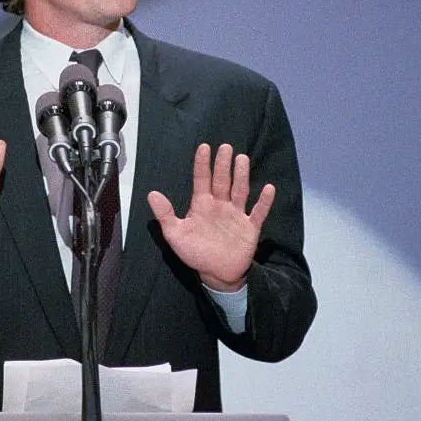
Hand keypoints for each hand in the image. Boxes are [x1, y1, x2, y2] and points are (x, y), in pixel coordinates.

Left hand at [147, 143, 274, 290]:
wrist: (216, 274)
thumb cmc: (194, 252)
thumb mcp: (175, 235)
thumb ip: (165, 214)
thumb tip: (152, 194)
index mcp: (202, 205)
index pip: (202, 180)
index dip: (202, 164)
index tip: (204, 147)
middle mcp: (220, 205)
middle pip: (221, 180)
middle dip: (223, 164)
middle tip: (225, 147)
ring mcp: (236, 215)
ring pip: (240, 190)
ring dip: (241, 175)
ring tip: (242, 158)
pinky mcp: (250, 227)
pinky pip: (258, 212)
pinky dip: (264, 201)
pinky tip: (269, 188)